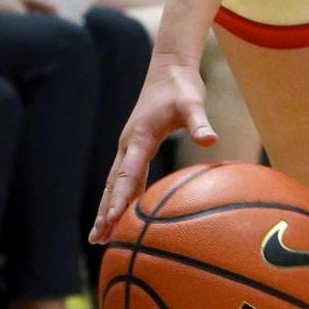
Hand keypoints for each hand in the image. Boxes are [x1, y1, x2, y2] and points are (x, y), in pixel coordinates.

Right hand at [89, 51, 215, 240]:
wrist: (169, 69)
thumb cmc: (182, 87)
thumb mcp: (193, 103)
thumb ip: (199, 123)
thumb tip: (211, 140)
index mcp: (140, 137)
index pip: (127, 173)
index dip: (120, 197)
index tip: (112, 219)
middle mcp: (128, 144)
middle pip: (113, 184)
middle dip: (104, 212)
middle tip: (97, 239)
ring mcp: (129, 147)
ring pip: (114, 183)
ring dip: (106, 209)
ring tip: (98, 237)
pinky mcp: (135, 147)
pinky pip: (123, 177)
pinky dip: (118, 197)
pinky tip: (118, 214)